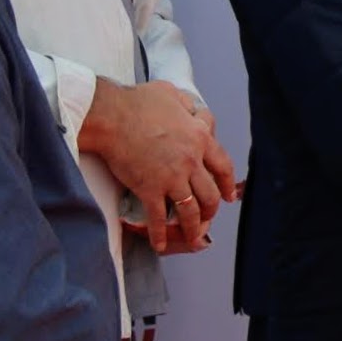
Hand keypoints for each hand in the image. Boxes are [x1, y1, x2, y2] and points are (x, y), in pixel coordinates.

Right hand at [82, 79, 238, 252]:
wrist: (111, 116)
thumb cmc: (138, 101)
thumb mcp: (172, 95)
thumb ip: (187, 106)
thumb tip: (192, 112)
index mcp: (200, 137)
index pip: (223, 166)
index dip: (228, 183)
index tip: (230, 194)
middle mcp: (191, 160)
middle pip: (211, 193)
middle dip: (212, 209)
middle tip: (210, 216)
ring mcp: (172, 178)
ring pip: (191, 210)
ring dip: (193, 228)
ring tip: (193, 238)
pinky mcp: (150, 189)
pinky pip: (159, 218)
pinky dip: (159, 235)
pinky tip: (159, 245)